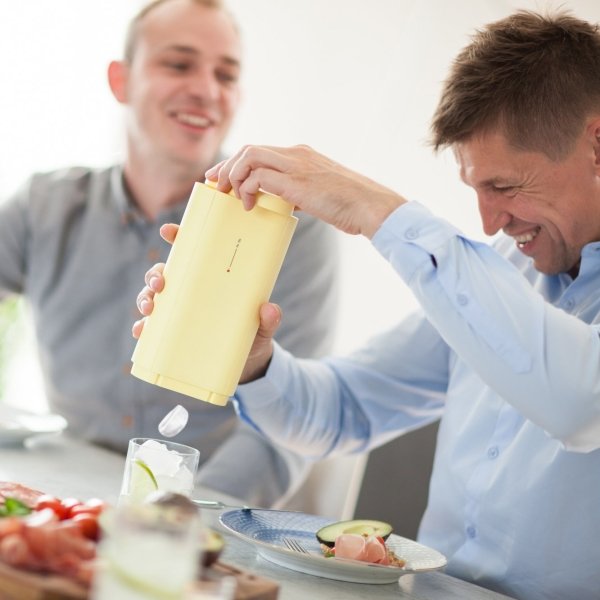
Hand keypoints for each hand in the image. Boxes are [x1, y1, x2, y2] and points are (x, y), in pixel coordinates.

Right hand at [132, 224, 278, 382]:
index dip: (177, 237)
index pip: (191, 252)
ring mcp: (178, 312)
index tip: (168, 231)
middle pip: (164, 273)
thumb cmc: (253, 334)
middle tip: (160, 284)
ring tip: (150, 308)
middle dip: (155, 275)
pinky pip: (151, 328)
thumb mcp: (263, 325)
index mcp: (210, 279)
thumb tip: (269, 309)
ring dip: (145, 298)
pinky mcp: (171, 335)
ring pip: (152, 297)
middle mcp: (190, 291)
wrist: (247, 364)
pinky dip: (142, 327)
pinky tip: (141, 330)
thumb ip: (269, 318)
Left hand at [205, 144, 405, 237]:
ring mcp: (296, 166)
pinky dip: (247, 188)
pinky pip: (258, 176)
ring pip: (249, 157)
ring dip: (233, 175)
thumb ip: (299, 191)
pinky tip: (248, 204)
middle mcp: (296, 154)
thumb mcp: (320, 192)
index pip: (261, 151)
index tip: (223, 177)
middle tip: (215, 184)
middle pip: (249, 149)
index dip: (237, 162)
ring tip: (229, 195)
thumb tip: (283, 201)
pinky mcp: (296, 182)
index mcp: (302, 155)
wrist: (371, 205)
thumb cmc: (350, 204)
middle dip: (226, 166)